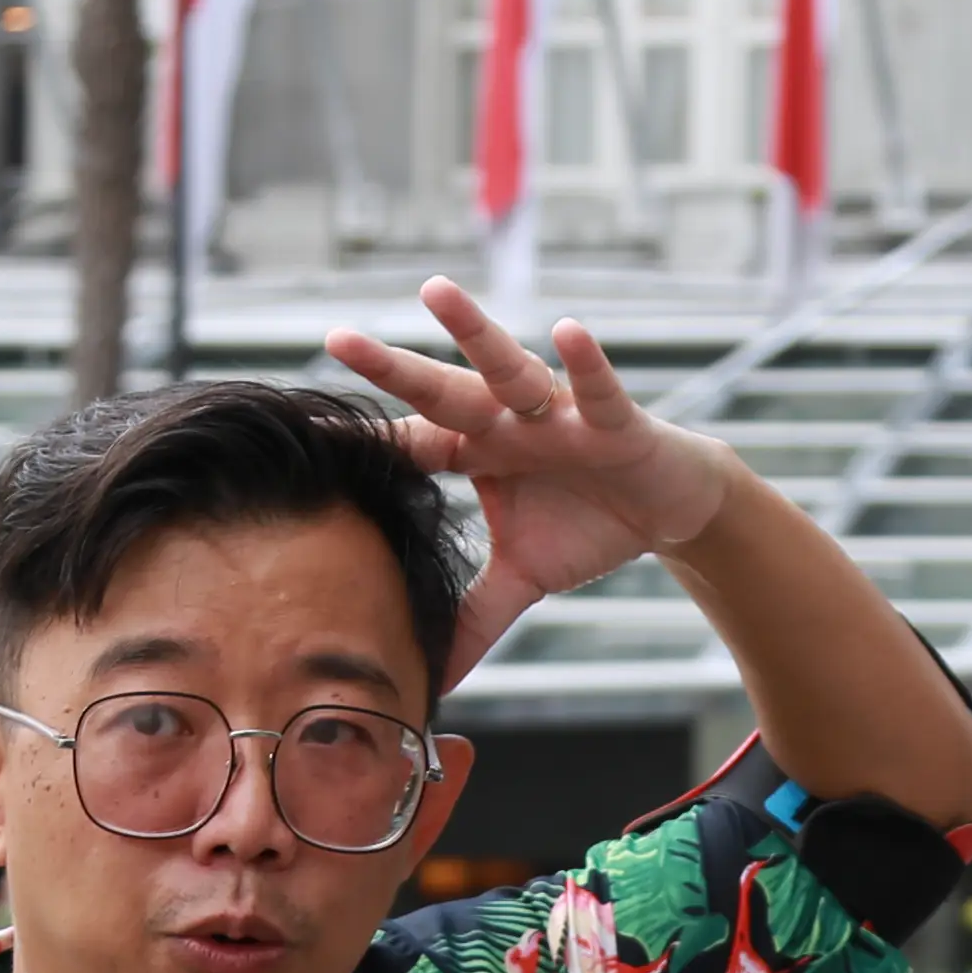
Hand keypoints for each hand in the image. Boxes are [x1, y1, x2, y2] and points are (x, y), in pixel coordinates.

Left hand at [326, 280, 737, 691]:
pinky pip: (598, 389)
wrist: (668, 507)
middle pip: (441, 393)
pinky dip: (586, 364)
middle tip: (337, 337)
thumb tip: (433, 681)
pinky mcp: (614, 420)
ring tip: (434, 291)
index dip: (364, 441)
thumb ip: (475, 621)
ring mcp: (558, 416)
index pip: (410, 443)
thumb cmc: (588, 526)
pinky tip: (568, 330)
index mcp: (479, 453)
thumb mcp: (523, 581)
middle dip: (392, 368)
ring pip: (509, 368)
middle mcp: (508, 423)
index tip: (303, 432)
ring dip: (473, 332)